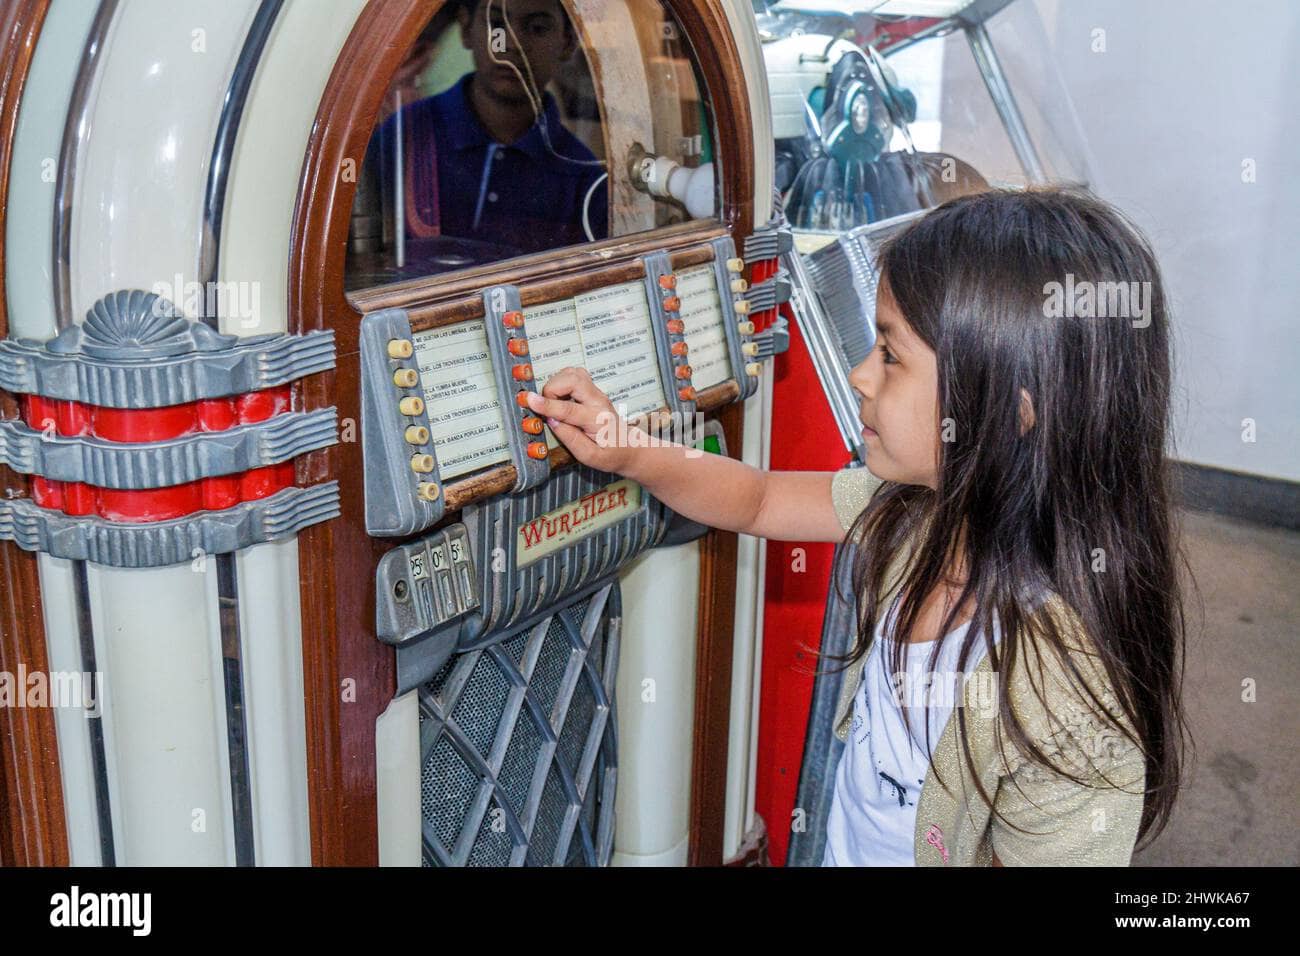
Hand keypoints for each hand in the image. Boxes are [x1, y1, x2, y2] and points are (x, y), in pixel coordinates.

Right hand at [524, 367, 639, 473]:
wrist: (628, 447)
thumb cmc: (610, 454)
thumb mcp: (590, 457)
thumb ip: (570, 438)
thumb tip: (551, 421)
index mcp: (597, 419)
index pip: (568, 409)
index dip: (546, 404)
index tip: (530, 400)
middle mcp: (598, 401)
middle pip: (573, 380)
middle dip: (552, 389)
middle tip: (546, 406)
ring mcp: (596, 393)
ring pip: (573, 373)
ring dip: (557, 383)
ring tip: (553, 402)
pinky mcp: (592, 390)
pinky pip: (575, 374)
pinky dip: (562, 380)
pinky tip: (560, 396)